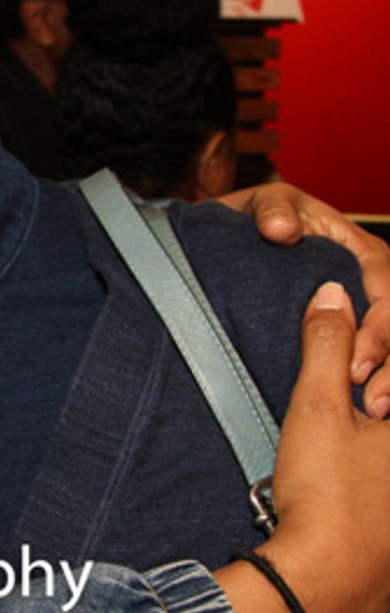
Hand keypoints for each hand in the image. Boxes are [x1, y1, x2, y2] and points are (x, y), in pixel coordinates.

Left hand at [214, 183, 389, 412]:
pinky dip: (382, 377)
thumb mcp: (264, 205)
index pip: (386, 291)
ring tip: (376, 410)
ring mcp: (370, 306)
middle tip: (372, 401)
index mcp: (362, 251)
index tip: (355, 364)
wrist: (240, 232)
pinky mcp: (357, 328)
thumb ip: (272, 211)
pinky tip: (372, 408)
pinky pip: (381, 354)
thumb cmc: (263, 218)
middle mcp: (375, 279)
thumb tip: (281, 231)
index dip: (378, 329)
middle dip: (389, 362)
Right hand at [216, 283, 389, 611]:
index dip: (377, 331)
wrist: (328, 575)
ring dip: (377, 402)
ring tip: (351, 419)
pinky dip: (376, 438)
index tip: (348, 344)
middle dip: (376, 369)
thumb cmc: (330, 497)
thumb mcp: (318, 407)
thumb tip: (333, 294)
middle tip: (352, 381)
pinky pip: (385, 453)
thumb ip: (326, 344)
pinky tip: (354, 455)